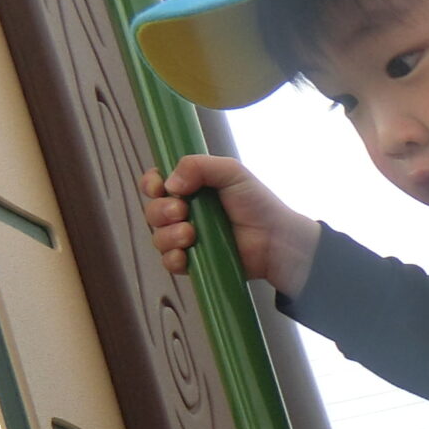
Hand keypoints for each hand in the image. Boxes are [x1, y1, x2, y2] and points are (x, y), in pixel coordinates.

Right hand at [140, 155, 319, 295]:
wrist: (277, 240)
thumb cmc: (257, 203)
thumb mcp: (231, 172)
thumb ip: (198, 166)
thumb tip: (169, 183)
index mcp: (191, 188)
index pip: (156, 184)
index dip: (151, 185)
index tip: (159, 187)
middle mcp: (186, 213)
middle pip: (153, 211)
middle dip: (161, 210)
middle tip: (183, 211)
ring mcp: (188, 239)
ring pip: (158, 237)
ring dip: (168, 235)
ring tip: (190, 234)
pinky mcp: (194, 262)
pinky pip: (169, 263)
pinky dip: (172, 258)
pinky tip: (185, 255)